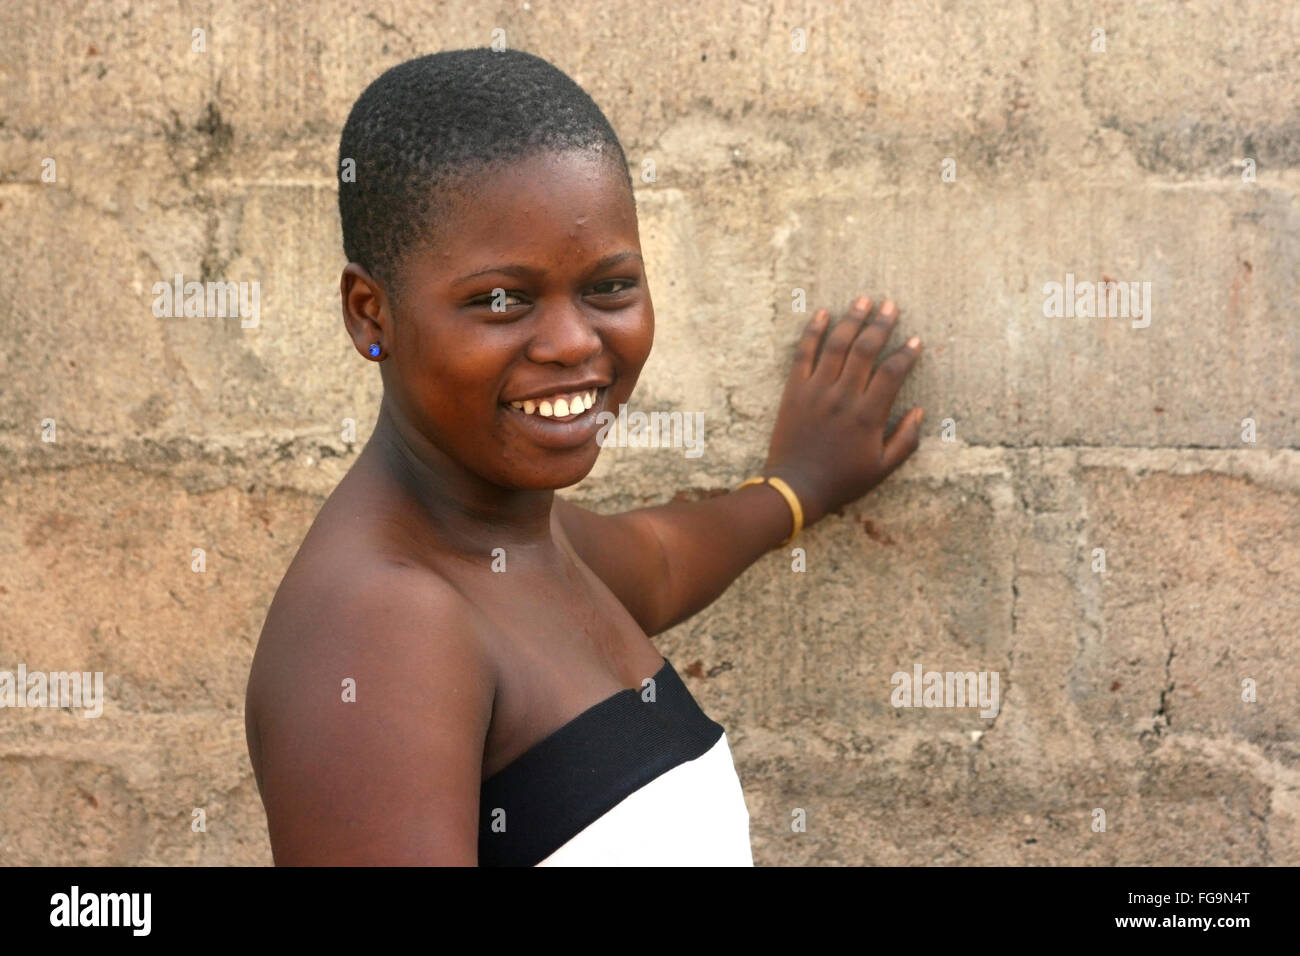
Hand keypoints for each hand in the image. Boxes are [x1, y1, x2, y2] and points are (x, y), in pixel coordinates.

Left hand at [762, 295, 923, 526]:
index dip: (906, 354)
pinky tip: (822, 314)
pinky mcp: (794, 391)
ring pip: (836, 346)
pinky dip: (812, 332)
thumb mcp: (883, 469)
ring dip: (851, 320)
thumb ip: (906, 440)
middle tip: (891, 306)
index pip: (892, 373)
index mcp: (868, 416)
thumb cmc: (842, 481)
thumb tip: (920, 411)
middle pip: (864, 350)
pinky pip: (803, 354)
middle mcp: (843, 397)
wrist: (795, 488)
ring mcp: (816, 391)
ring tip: (863, 300)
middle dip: (880, 325)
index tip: (916, 341)